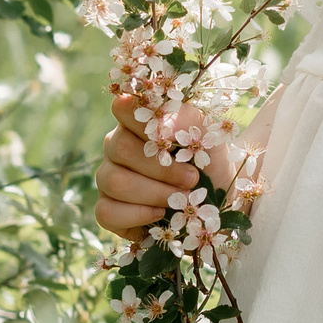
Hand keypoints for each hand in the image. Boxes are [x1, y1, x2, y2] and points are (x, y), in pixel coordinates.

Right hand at [92, 92, 218, 240]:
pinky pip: (106, 212)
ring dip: (154, 193)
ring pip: (114, 181)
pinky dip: (138, 215)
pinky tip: (159, 214)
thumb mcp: (209, 135)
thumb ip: (187, 119)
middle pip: (120, 148)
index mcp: (137, 121)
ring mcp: (108, 177)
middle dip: (161, 169)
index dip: (145, 123)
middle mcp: (117, 146)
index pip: (123, 107)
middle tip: (192, 179)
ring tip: (181, 199)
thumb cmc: (210, 163)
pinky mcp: (107, 209)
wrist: (216, 204)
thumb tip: (163, 123)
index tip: (174, 140)